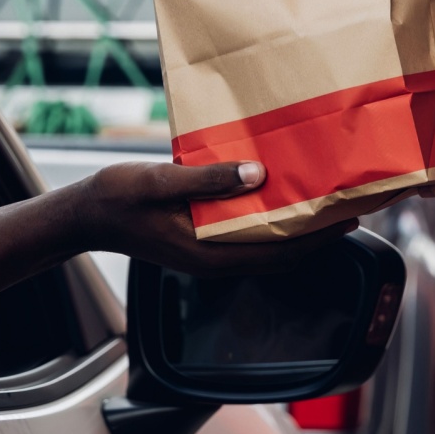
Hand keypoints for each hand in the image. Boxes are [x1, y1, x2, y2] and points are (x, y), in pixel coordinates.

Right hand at [73, 160, 355, 275]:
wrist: (84, 215)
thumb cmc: (118, 197)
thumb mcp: (161, 181)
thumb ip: (208, 180)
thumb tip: (257, 174)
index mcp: (210, 253)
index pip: (279, 252)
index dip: (318, 238)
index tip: (349, 219)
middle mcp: (216, 258)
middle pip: (281, 252)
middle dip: (317, 235)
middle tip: (349, 206)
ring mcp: (210, 253)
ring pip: (267, 246)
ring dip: (297, 228)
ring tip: (326, 201)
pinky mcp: (204, 241)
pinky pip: (249, 236)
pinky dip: (272, 220)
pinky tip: (283, 196)